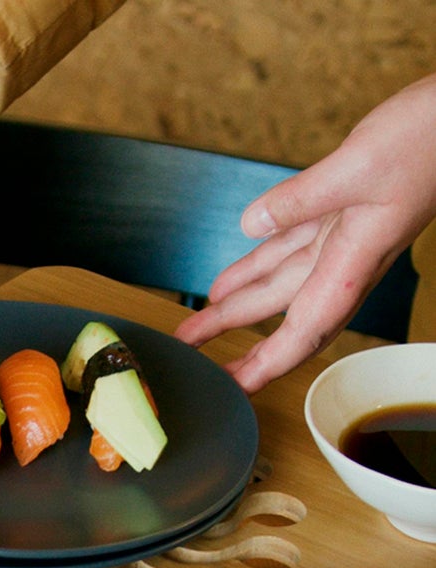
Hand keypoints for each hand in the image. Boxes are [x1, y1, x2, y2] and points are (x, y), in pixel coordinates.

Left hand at [175, 74, 435, 392]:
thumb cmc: (429, 137)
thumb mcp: (358, 166)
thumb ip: (302, 199)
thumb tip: (253, 224)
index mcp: (353, 263)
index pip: (302, 333)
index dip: (266, 367)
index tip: (233, 389)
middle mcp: (347, 259)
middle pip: (284, 319)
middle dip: (240, 347)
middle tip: (198, 364)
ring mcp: (345, 236)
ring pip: (280, 284)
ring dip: (237, 306)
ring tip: (195, 326)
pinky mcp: (343, 209)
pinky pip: (290, 247)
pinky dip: (258, 262)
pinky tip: (229, 277)